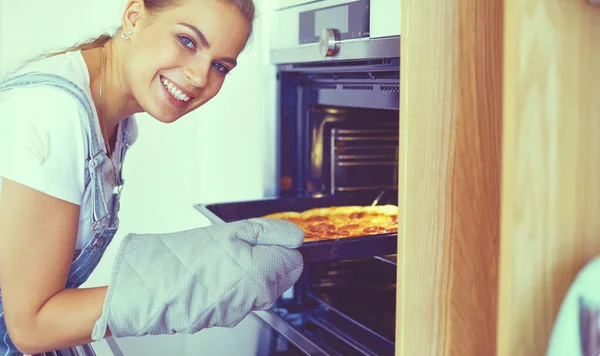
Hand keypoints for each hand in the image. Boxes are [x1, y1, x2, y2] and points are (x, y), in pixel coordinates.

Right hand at [91, 218, 303, 339]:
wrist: (149, 290)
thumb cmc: (185, 259)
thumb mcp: (232, 231)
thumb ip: (270, 233)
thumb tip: (296, 236)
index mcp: (264, 275)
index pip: (295, 261)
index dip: (281, 245)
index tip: (265, 238)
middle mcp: (257, 298)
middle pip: (280, 275)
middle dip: (267, 258)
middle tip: (239, 244)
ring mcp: (242, 311)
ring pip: (261, 287)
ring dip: (249, 271)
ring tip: (222, 258)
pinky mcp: (226, 318)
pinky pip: (242, 297)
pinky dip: (234, 284)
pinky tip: (214, 274)